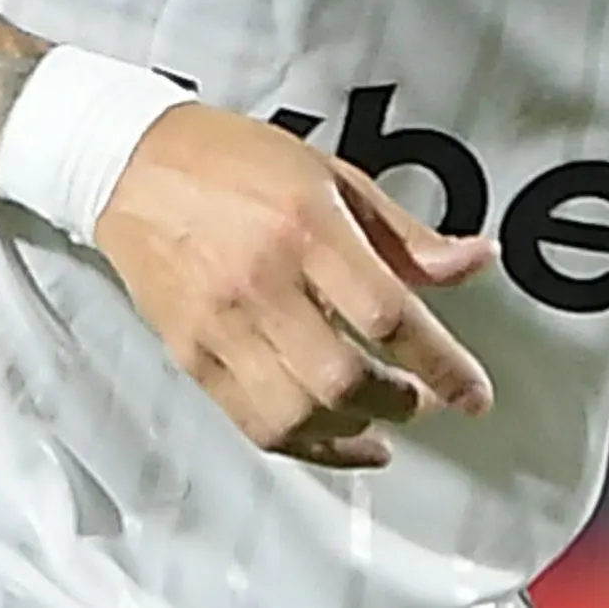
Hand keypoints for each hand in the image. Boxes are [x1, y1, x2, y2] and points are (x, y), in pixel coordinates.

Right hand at [91, 102, 498, 466]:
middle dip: (401, 403)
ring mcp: (222, 325)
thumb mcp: (333, 175)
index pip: (388, 313)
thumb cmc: (234, 163)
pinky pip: (256, 423)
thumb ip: (406, 233)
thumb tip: (474, 262)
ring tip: (383, 421)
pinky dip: (306, 445)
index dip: (442, 363)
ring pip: (298, 414)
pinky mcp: (192, 356)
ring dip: (355, 431)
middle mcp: (263, 281)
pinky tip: (337, 439)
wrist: (135, 166)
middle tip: (426, 400)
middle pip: (344, 377)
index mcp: (307, 226)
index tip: (472, 392)